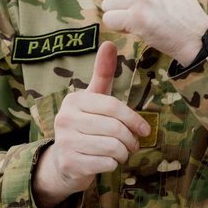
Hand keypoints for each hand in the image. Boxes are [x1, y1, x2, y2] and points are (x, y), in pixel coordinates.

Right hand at [33, 41, 149, 207]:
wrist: (63, 162)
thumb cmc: (86, 125)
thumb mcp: (94, 98)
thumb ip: (103, 73)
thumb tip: (109, 42)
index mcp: (74, 101)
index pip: (113, 106)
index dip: (133, 119)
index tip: (144, 129)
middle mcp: (65, 119)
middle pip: (115, 128)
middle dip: (130, 139)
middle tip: (133, 144)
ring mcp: (64, 142)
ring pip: (112, 147)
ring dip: (123, 153)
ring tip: (122, 152)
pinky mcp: (69, 164)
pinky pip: (105, 163)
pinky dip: (113, 165)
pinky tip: (108, 162)